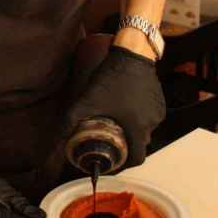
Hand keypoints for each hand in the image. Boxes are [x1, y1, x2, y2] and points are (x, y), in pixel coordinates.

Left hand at [65, 45, 165, 168]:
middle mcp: (152, 123)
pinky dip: (140, 117)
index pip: (136, 158)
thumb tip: (57, 139)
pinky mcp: (160, 101)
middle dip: (126, 145)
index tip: (114, 160)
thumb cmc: (112, 78)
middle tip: (110, 138)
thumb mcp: (87, 100)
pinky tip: (126, 108)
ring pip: (145, 129)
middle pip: (140, 144)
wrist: (132, 53)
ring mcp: (158, 111)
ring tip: (117, 122)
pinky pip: (150, 116)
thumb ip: (70, 121)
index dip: (125, 164)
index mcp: (137, 128)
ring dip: (132, 129)